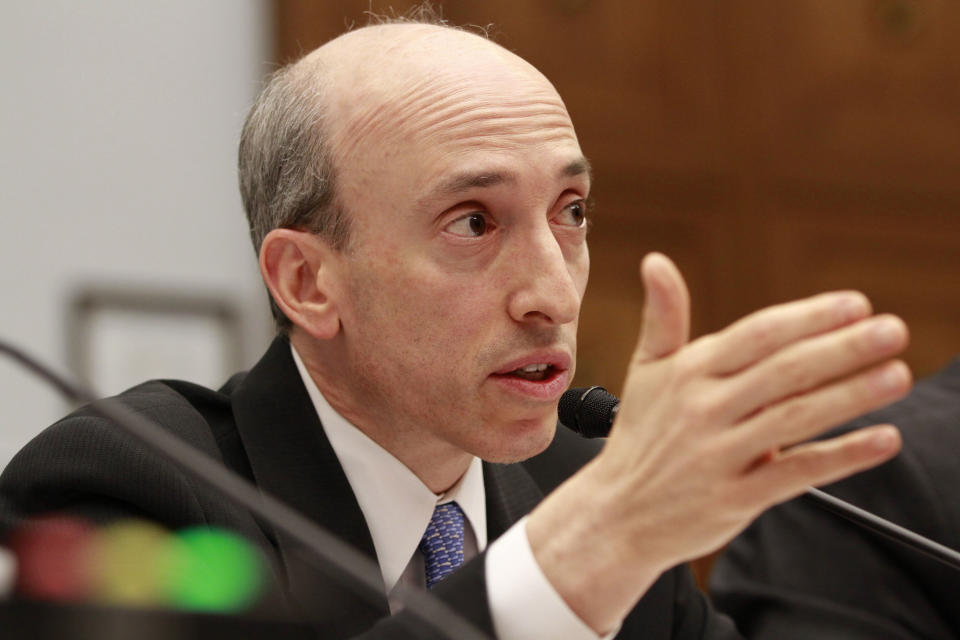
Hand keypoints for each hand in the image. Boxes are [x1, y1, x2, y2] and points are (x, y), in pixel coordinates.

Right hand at [527, 253, 909, 632]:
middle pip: (784, 372)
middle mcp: (703, 409)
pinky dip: (843, 456)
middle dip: (843, 349)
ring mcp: (719, 454)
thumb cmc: (641, 436)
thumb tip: (656, 261)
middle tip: (892, 330)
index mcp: (688, 372)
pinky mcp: (736, 497)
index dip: (808, 317)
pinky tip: (882, 439)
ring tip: (897, 375)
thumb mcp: (645, 371)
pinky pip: (797, 474)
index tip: (855, 305)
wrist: (618, 514)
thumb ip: (663, 316)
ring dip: (851, 395)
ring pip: (795, 418)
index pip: (757, 335)